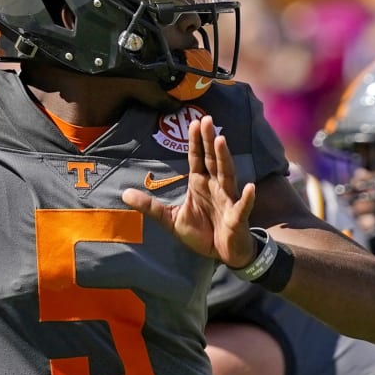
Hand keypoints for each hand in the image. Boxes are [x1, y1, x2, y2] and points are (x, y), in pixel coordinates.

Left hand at [121, 115, 256, 265]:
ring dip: (225, 158)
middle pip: (212, 160)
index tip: (194, 123)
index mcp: (200, 184)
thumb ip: (150, 206)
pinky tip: (250, 188)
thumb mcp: (170, 220)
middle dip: (209, 141)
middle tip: (206, 120)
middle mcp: (215, 187)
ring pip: (227, 175)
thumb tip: (124, 194)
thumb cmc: (201, 233)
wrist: (223, 254)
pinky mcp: (237, 218)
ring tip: (221, 141)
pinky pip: (242, 207)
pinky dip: (247, 198)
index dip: (195, 141)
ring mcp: (228, 200)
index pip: (197, 159)